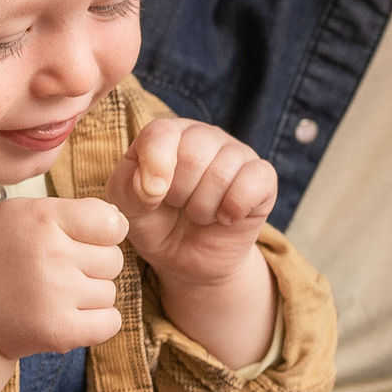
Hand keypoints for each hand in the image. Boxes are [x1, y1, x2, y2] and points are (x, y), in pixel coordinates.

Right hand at [0, 195, 127, 361]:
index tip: (87, 240)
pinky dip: (97, 323)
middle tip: (59, 271)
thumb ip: (67, 211)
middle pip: (114, 259)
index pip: (111, 222)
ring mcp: (56, 294)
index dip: (105, 232)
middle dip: (93, 266)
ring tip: (55, 294)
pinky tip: (69, 316)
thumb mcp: (17, 215)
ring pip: (110, 292)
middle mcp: (51, 254)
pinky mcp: (59, 331)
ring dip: (90, 296)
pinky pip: (110, 322)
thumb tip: (118, 221)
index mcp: (42, 218)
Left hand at [106, 117, 277, 290]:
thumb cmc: (155, 224)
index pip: (162, 132)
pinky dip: (235, 207)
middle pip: (193, 154)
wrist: (188, 259)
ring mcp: (237, 154)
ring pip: (222, 173)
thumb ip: (130, 188)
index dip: (156, 166)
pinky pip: (255, 181)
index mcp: (168, 135)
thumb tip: (154, 184)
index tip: (153, 197)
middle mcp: (204, 136)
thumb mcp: (128, 208)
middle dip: (179, 194)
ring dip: (203, 208)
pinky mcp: (263, 177)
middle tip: (178, 207)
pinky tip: (225, 218)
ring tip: (199, 214)